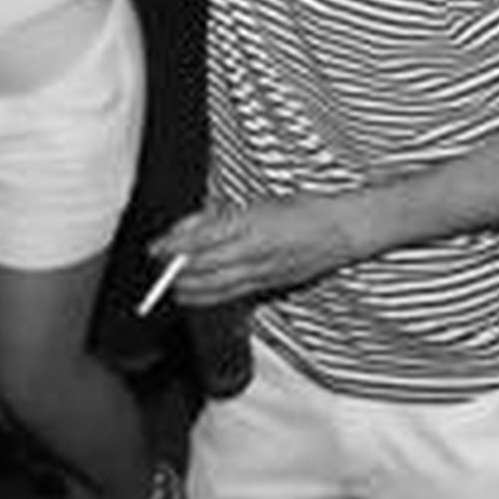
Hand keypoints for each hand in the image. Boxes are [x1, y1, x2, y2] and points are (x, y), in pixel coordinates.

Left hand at [152, 197, 356, 305]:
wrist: (342, 230)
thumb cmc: (306, 209)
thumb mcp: (263, 202)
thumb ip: (225, 216)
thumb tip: (191, 225)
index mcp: (253, 223)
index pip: (203, 238)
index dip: (175, 245)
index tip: (156, 247)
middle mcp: (255, 251)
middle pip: (204, 266)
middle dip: (176, 268)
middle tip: (158, 265)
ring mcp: (262, 272)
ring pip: (214, 286)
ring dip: (188, 287)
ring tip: (172, 285)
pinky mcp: (269, 286)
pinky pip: (230, 294)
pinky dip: (208, 296)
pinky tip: (196, 295)